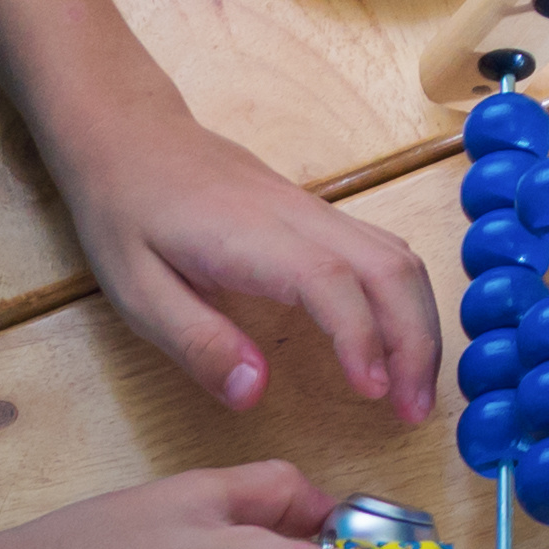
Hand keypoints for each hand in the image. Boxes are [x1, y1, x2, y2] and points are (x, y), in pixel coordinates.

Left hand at [65, 110, 444, 424]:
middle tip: (414, 411)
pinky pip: (384, 250)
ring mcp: (317, 212)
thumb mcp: (135, 291)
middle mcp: (300, 218)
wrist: (134, 137)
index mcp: (251, 238)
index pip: (331, 282)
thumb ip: (197, 343)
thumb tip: (255, 392)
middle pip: (390, 267)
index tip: (374, 394)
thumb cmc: (128, 214)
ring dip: (420, 323)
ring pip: (398, 257)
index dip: (363, 337)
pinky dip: (406, 298)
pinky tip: (398, 339)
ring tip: (414, 389)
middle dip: (416, 341)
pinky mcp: (321, 215)